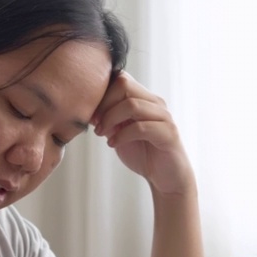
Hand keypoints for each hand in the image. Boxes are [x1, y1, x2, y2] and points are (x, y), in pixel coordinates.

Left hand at [91, 72, 194, 194]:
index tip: (91, 116)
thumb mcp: (119, 132)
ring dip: (110, 119)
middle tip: (96, 124)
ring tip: (102, 134)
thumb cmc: (142, 153)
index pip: (120, 79)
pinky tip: (113, 144)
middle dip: (104, 104)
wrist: (165, 177)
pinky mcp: (169, 133)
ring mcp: (164, 117)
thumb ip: (108, 118)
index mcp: (144, 99)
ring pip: (132, 105)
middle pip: (124, 85)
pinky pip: (141, 127)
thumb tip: (88, 109)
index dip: (101, 94)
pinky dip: (122, 135)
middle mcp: (155, 103)